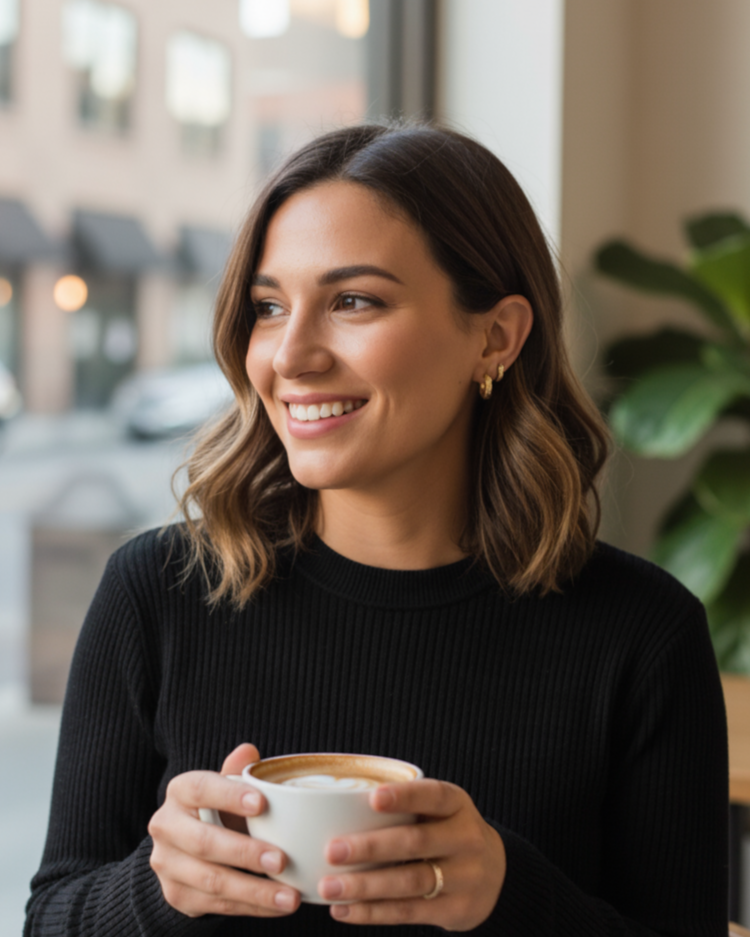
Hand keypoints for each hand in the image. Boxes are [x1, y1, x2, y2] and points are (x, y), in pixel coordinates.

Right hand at [148, 743, 300, 917]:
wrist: (185, 849)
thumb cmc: (217, 809)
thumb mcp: (225, 787)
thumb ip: (237, 773)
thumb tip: (249, 751)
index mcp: (179, 791)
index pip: (200, 789)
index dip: (229, 796)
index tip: (262, 803)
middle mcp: (166, 826)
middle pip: (204, 842)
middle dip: (245, 853)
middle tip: (282, 860)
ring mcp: (168, 864)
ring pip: (212, 880)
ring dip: (255, 891)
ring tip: (290, 896)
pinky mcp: (177, 895)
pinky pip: (217, 904)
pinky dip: (251, 906)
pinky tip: (277, 905)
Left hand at [317, 779, 505, 930]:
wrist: (495, 872)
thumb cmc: (446, 830)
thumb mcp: (440, 809)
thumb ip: (404, 807)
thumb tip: (336, 808)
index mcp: (457, 804)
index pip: (433, 796)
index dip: (404, 796)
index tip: (372, 797)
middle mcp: (466, 839)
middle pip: (416, 842)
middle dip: (371, 847)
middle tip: (332, 850)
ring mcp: (464, 877)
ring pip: (410, 881)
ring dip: (366, 886)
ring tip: (329, 887)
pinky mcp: (456, 910)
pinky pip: (409, 912)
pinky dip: (372, 912)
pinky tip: (343, 909)